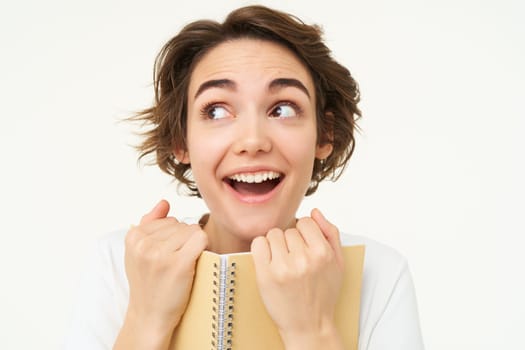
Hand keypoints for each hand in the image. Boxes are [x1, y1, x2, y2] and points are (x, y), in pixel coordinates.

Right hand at [115, 200, 207, 348]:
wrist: (150, 315)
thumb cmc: (148, 282)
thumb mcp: (139, 251)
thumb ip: (149, 223)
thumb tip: (164, 203)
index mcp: (133, 237)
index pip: (168, 220)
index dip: (173, 237)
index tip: (165, 256)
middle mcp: (144, 244)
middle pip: (181, 225)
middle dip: (183, 241)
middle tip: (173, 264)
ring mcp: (160, 254)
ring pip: (192, 231)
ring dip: (193, 247)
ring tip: (180, 266)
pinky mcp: (178, 264)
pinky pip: (201, 239)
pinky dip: (203, 247)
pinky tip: (194, 261)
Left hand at [251, 209, 343, 349]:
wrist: (309, 326)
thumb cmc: (323, 295)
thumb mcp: (338, 263)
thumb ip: (330, 233)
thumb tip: (315, 212)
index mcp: (322, 253)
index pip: (305, 222)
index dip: (303, 233)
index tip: (303, 245)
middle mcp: (303, 259)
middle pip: (288, 229)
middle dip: (290, 242)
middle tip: (294, 259)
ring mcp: (283, 267)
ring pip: (273, 235)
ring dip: (276, 245)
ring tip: (283, 261)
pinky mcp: (265, 275)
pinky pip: (258, 244)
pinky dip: (261, 249)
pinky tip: (269, 261)